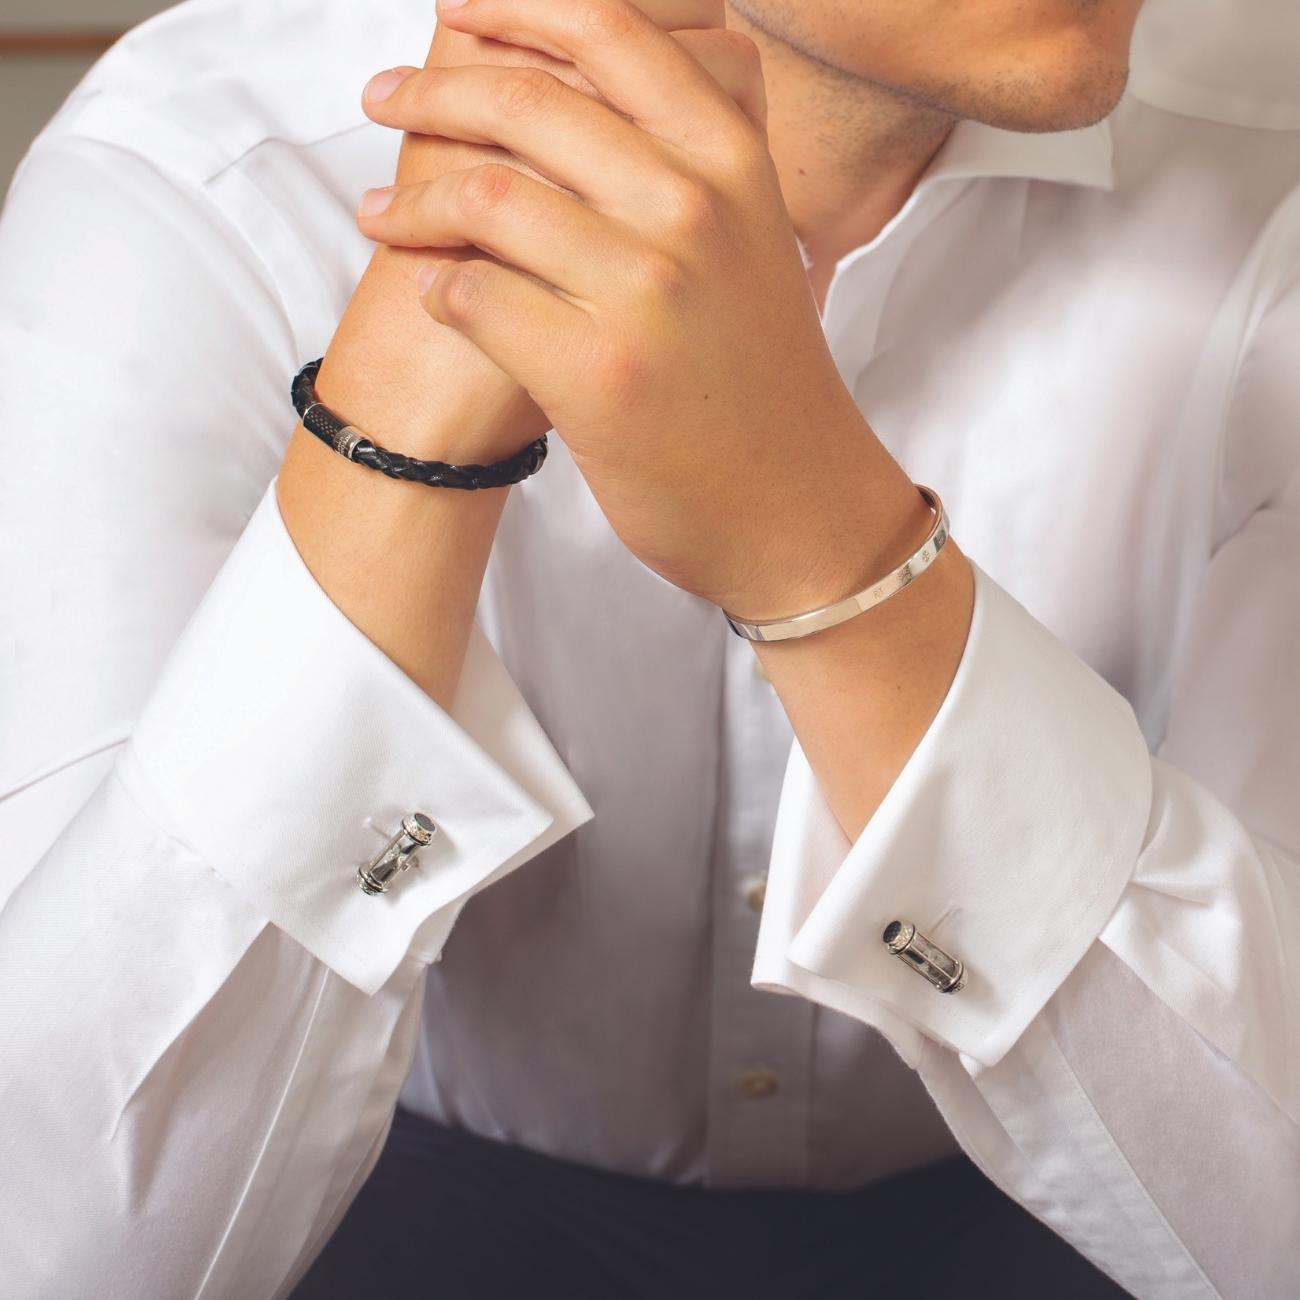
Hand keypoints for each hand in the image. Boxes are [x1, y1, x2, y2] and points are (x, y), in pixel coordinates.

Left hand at [331, 0, 752, 464]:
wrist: (795, 503)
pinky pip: (473, 295)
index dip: (515, 5)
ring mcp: (645, 290)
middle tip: (385, 100)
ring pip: (484, 196)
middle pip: (526, 103)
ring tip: (381, 213)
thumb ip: (688, 160)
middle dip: (431, 93)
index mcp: (732, 156)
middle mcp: (692, 207)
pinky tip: (439, 294)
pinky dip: (438, 289)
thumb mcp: (754, 239)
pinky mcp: (596, 373)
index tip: (457, 9)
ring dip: (411, 201)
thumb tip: (584, 83)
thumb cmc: (756, 375)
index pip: (609, 30)